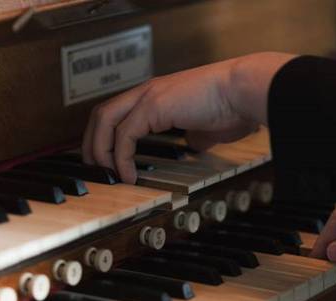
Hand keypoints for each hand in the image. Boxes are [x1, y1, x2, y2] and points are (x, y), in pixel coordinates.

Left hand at [82, 52, 295, 182]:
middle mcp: (147, 92)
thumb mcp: (208, 127)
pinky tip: (128, 174)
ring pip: (105, 121)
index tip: (107, 160)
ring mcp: (148, 96)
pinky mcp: (153, 106)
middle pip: (101, 114)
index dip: (106, 136)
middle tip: (96, 169)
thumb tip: (194, 145)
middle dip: (92, 143)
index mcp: (158, 94)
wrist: (243, 91)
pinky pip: (124, 136)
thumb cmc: (234, 106)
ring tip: (108, 174)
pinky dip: (120, 158)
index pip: (118, 112)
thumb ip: (195, 135)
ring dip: (100, 150)